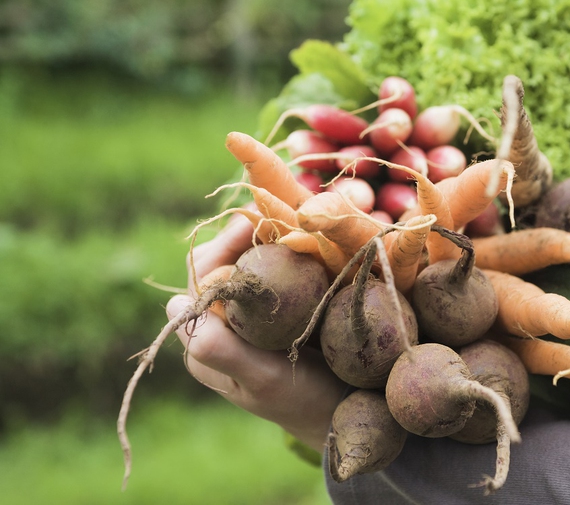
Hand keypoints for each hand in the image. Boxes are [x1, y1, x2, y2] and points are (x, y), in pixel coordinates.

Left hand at [167, 209, 347, 451]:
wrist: (340, 412)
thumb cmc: (301, 399)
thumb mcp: (262, 379)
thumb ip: (219, 349)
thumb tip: (174, 304)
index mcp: (203, 338)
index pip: (200, 276)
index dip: (224, 245)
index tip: (257, 225)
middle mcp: (219, 322)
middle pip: (220, 259)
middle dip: (245, 233)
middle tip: (277, 213)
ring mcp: (246, 313)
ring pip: (245, 259)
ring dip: (265, 236)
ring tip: (290, 219)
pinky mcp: (273, 308)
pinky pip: (271, 268)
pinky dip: (285, 248)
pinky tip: (305, 237)